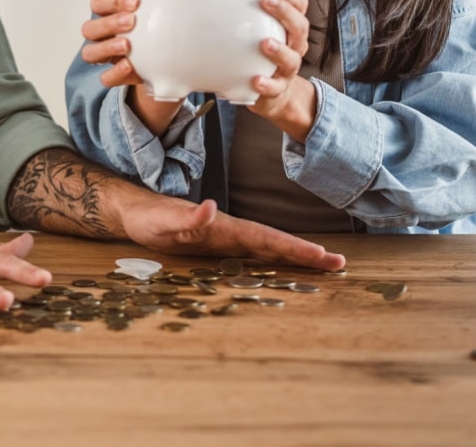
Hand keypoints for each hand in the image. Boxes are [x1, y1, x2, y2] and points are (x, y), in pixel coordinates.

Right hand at [79, 0, 178, 132]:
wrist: (181, 43)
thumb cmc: (156, 9)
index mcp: (110, 10)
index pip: (98, 4)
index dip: (113, 3)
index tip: (136, 2)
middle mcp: (105, 32)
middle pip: (90, 29)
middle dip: (109, 24)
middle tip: (131, 21)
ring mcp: (110, 54)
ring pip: (90, 53)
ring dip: (106, 47)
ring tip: (127, 44)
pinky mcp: (120, 75)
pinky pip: (106, 78)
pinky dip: (114, 73)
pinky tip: (130, 66)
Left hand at [120, 192, 346, 271]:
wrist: (136, 212)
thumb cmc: (148, 217)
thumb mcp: (163, 220)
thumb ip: (187, 217)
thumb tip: (210, 206)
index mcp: (224, 227)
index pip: (265, 237)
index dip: (292, 247)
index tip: (320, 254)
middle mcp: (231, 231)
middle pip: (274, 243)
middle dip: (306, 254)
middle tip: (339, 264)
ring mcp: (227, 239)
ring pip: (267, 249)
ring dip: (295, 257)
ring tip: (324, 266)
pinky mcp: (220, 247)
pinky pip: (253, 255)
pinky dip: (273, 260)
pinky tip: (286, 269)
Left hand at [246, 0, 317, 135]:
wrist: (272, 93)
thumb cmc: (265, 53)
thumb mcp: (263, 23)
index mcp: (292, 28)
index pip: (300, 5)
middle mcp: (295, 47)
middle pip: (300, 27)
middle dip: (284, 12)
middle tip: (265, 1)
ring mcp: (287, 70)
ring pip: (292, 59)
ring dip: (280, 49)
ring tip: (265, 43)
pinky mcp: (275, 90)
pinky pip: (274, 88)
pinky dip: (267, 84)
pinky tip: (255, 79)